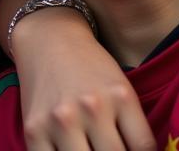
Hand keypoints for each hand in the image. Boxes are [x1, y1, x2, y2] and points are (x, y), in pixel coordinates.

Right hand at [12, 8, 156, 150]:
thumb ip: (133, 127)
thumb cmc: (90, 66)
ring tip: (89, 148)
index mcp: (120, 96)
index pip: (144, 149)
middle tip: (109, 147)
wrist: (48, 38)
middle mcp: (91, 108)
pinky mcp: (34, 130)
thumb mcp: (121, 88)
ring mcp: (61, 121)